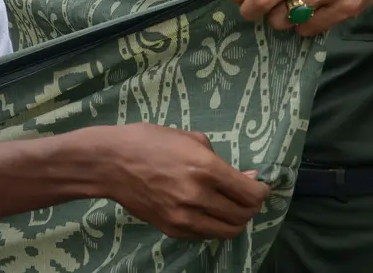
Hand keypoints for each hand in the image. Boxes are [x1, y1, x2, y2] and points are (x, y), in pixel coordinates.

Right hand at [102, 123, 269, 239]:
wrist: (110, 163)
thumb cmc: (150, 141)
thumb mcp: (190, 139)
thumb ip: (221, 160)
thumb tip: (248, 177)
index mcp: (205, 168)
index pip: (250, 193)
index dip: (262, 192)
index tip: (260, 187)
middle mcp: (198, 196)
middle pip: (243, 215)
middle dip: (251, 206)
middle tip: (247, 197)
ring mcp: (184, 217)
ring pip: (228, 231)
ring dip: (236, 220)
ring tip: (231, 208)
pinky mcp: (173, 229)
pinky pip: (206, 234)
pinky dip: (214, 225)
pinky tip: (209, 212)